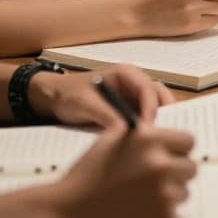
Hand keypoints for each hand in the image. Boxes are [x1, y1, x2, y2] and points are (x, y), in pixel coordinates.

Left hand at [31, 65, 175, 127]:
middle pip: (160, 96)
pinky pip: (146, 119)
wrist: (53, 99)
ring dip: (160, 122)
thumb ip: (105, 115)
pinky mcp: (131, 111)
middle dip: (164, 114)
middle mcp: (135, 83)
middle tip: (161, 135)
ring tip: (157, 141)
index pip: (148, 88)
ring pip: (157, 108)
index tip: (147, 127)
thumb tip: (125, 130)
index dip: (151, 107)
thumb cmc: (68, 94)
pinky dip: (150, 129)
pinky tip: (147, 144)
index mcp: (126, 73)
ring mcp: (134, 98)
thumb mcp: (84, 103)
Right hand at [48, 123, 197, 217]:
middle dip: (175, 172)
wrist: (68, 213)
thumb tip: (166, 132)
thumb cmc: (87, 174)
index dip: (178, 149)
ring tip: (140, 197)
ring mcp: (164, 194)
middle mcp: (161, 165)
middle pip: (190, 167)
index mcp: (150, 140)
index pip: (188, 141)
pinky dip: (160, 213)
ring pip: (183, 191)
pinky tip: (138, 212)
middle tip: (154, 179)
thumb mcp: (110, 139)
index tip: (169, 156)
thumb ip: (141, 132)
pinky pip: (174, 213)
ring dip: (169, 194)